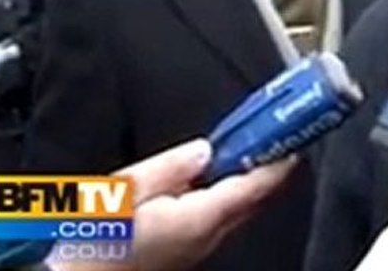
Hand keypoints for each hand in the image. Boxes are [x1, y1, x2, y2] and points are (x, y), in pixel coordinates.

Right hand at [49, 138, 295, 270]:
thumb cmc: (92, 244)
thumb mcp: (126, 190)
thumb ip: (171, 167)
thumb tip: (204, 150)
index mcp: (200, 219)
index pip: (259, 185)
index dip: (281, 158)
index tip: (296, 136)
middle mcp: (208, 239)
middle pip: (256, 199)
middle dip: (270, 167)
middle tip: (278, 135)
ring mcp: (199, 249)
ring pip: (241, 209)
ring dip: (250, 180)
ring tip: (251, 148)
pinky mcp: (186, 252)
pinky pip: (220, 218)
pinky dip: (229, 194)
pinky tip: (217, 179)